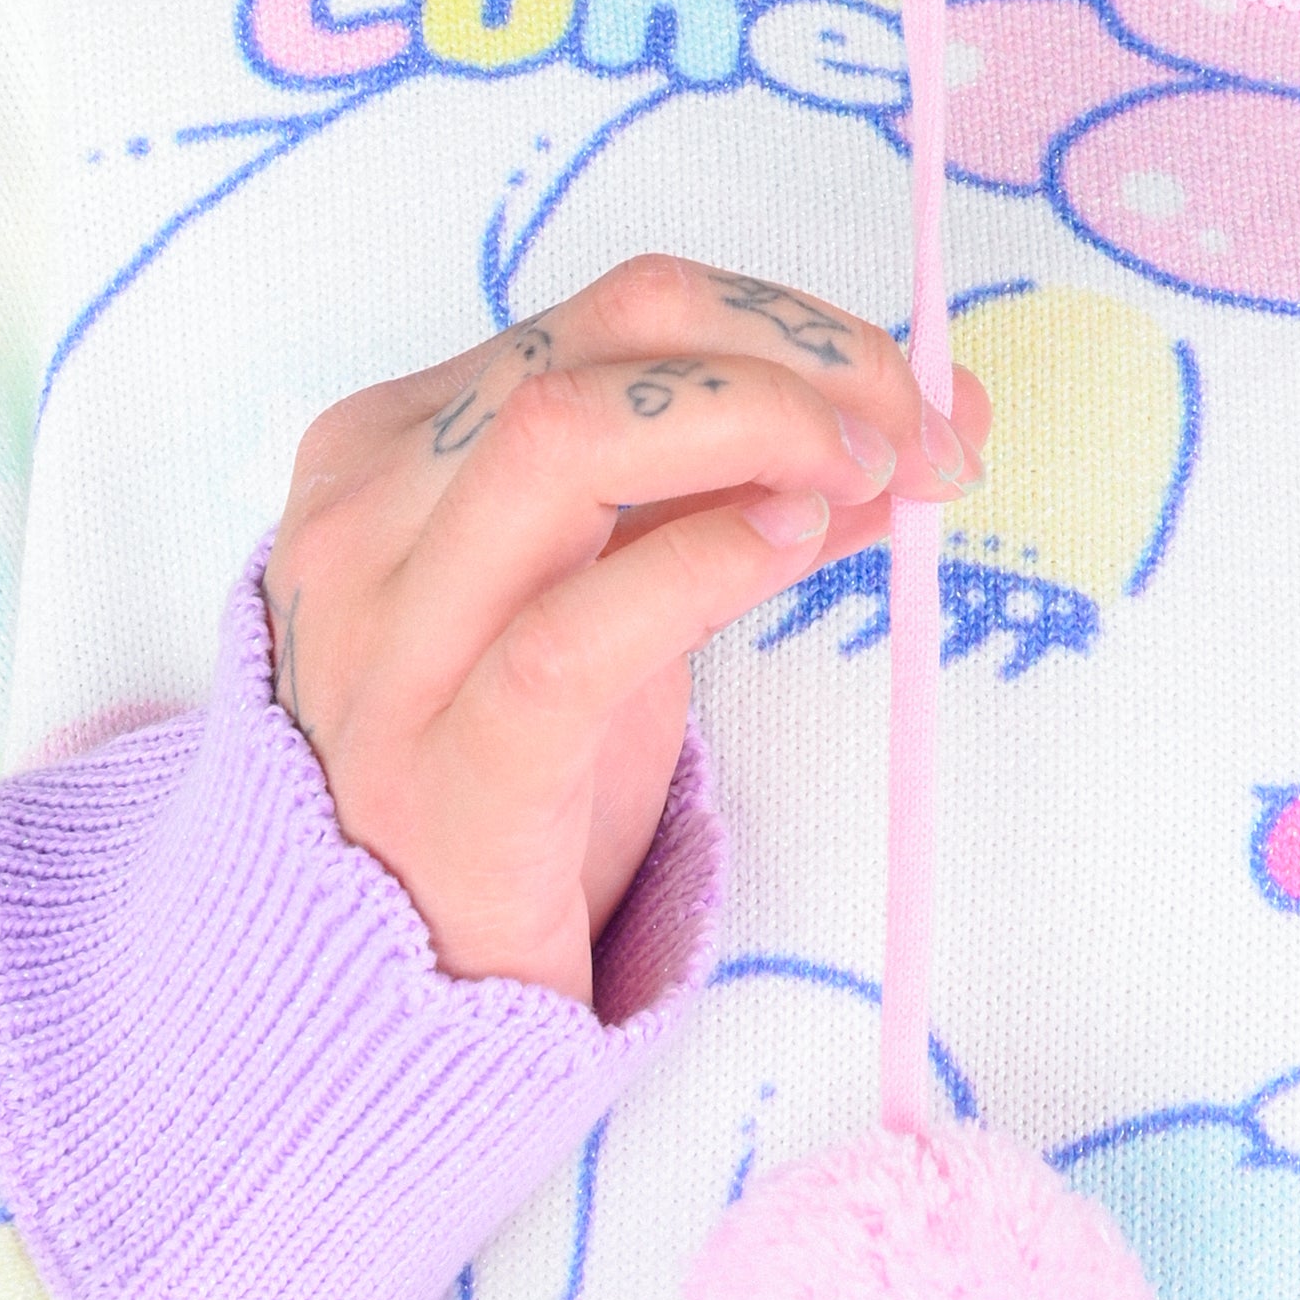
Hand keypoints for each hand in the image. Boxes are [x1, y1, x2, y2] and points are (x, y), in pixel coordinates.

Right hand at [263, 258, 984, 1002]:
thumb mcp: (621, 596)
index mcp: (395, 443)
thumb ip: (743, 490)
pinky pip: (572, 633)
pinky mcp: (445, 774)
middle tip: (917, 433)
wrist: (389, 989)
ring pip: (562, 438)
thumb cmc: (511, 768)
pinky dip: (704, 563)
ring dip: (761, 427)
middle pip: (604, 345)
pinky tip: (795, 546)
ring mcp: (390, 646)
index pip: (622, 310)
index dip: (793, 325)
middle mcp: (367, 518)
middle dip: (796, 358)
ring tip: (871, 482)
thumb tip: (931, 414)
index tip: (910, 388)